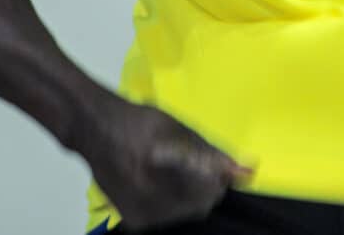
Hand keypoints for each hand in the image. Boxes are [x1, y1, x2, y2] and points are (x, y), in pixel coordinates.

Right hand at [76, 91, 252, 230]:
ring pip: (187, 213)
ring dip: (193, 194)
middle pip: (201, 204)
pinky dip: (175, 202)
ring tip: (177, 169)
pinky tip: (164, 181)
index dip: (220, 174)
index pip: (208, 183)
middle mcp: (148, 193)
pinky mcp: (134, 221)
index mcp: (161, 162)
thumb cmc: (139, 122)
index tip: (229, 168)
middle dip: (209, 185)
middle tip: (201, 164)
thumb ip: (212, 153)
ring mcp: (140, 211)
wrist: (96, 131)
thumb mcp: (178, 128)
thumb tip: (247, 171)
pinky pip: (169, 217)